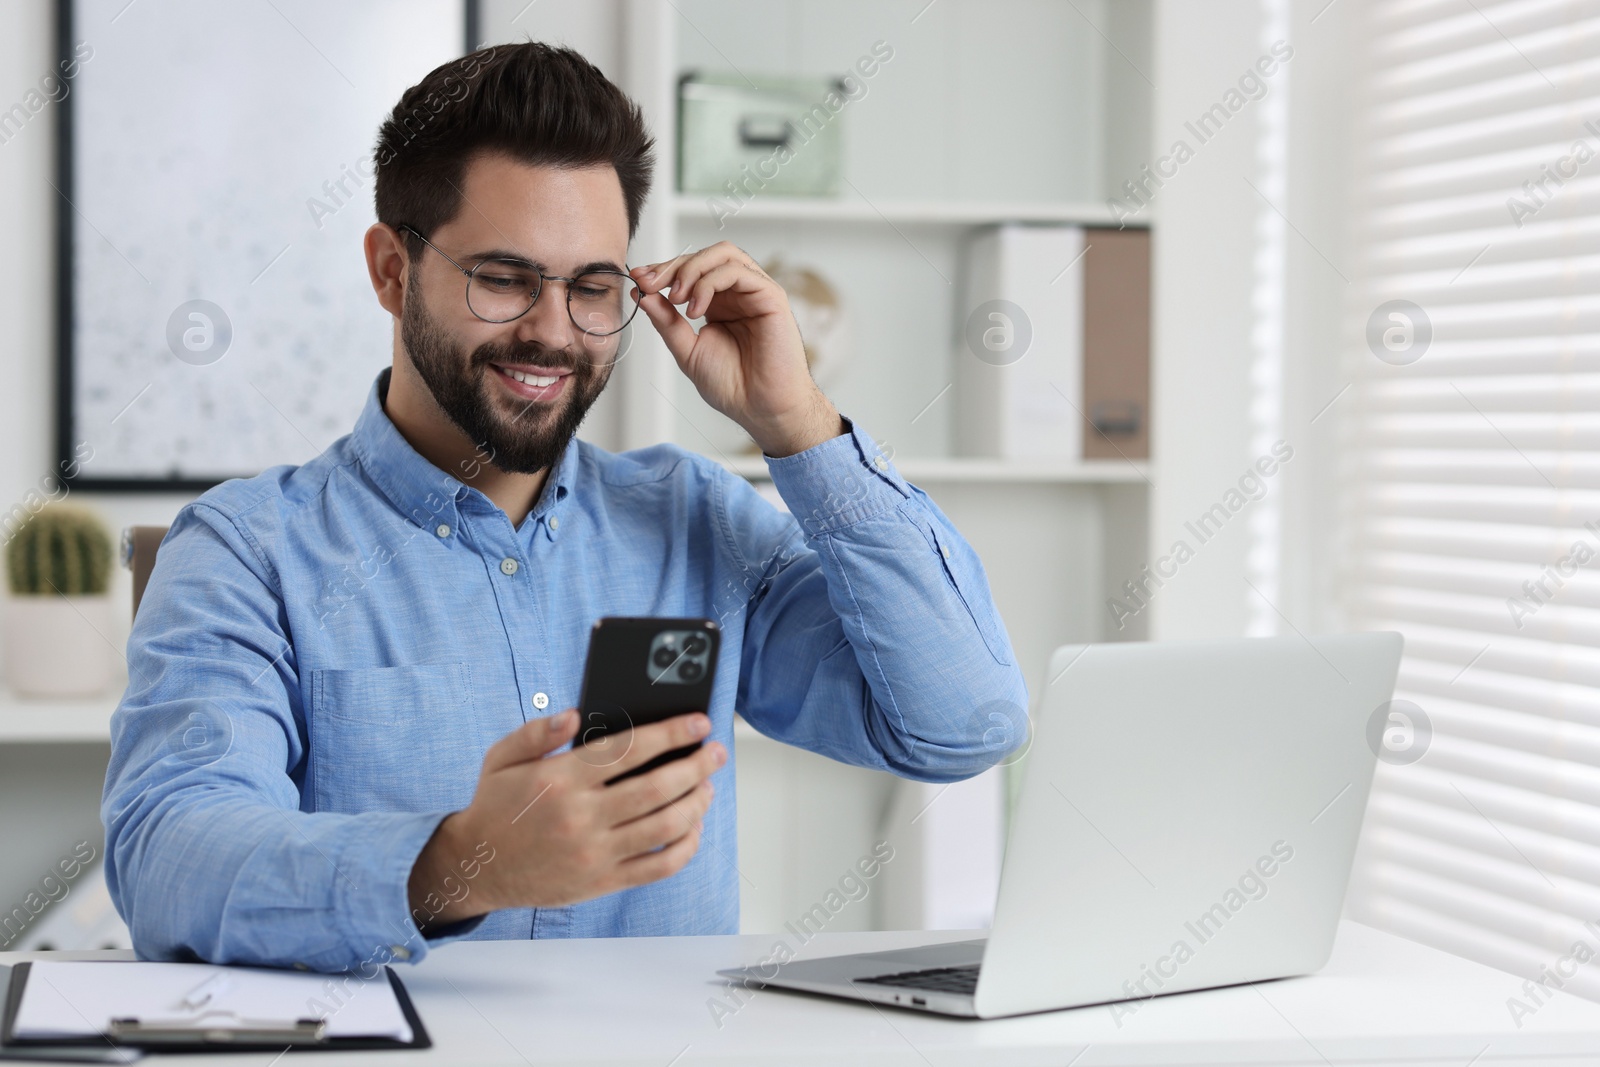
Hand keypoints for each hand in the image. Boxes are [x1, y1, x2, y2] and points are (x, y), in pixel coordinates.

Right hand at [406, 709, 726, 930]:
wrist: (477, 867)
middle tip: (715, 753)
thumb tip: (574, 714)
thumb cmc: (495, 807)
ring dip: (695, 803)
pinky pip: (657, 866)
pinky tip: (692, 828)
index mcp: (560, 779)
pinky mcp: (601, 881)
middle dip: (696, 766)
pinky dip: (684, 847)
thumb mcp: (502, 758)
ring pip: (664, 826)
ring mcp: (594, 852)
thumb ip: (537, 732)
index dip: (672, 733)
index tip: (699, 723)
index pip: (630, 749)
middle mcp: (581, 816)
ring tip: (707, 786)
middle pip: (657, 787)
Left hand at [630, 242, 844, 456]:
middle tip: (651, 284)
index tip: (639, 279)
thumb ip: (666, 320)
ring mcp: (756, 292)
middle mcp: (738, 293)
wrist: (760, 409)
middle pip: (705, 256)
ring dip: (691, 269)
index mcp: (719, 303)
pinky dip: (709, 283)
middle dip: (672, 266)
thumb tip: (641, 293)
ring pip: (723, 254)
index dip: (663, 269)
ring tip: (676, 298)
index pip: (691, 270)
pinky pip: (738, 272)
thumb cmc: (733, 386)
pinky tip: (696, 309)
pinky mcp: (771, 297)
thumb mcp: (687, 349)